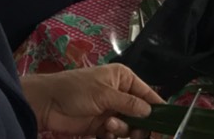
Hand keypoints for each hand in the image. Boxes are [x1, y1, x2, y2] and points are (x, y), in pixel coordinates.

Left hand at [22, 65, 161, 136]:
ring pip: (129, 127)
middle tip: (134, 132)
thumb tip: (150, 111)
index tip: (165, 123)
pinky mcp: (101, 126)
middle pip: (141, 114)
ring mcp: (111, 112)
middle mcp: (121, 95)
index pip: (147, 94)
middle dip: (138, 125)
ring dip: (122, 130)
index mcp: (124, 79)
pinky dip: (112, 136)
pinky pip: (116, 135)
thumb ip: (129, 103)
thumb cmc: (76, 90)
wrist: (47, 104)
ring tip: (107, 127)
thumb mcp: (104, 93)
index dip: (157, 108)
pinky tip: (103, 133)